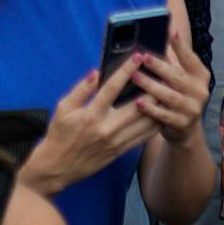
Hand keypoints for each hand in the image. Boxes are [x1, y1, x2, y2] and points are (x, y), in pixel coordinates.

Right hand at [25, 62, 160, 193]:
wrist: (58, 167)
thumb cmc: (59, 134)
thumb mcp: (63, 107)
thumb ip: (81, 89)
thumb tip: (96, 72)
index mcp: (91, 114)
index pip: (112, 88)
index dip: (126, 70)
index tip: (137, 57)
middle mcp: (107, 128)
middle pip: (136, 107)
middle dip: (151, 89)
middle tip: (162, 74)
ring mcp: (116, 142)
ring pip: (144, 124)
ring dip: (157, 107)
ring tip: (166, 92)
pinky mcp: (120, 152)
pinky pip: (142, 138)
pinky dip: (153, 125)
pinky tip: (160, 114)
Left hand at [133, 26, 211, 145]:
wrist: (186, 128)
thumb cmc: (177, 93)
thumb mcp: (180, 78)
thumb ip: (170, 62)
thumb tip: (148, 40)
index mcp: (200, 75)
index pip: (190, 58)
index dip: (180, 45)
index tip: (170, 30)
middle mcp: (200, 91)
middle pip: (177, 77)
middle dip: (159, 66)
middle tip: (142, 57)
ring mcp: (192, 109)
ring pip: (169, 96)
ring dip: (150, 85)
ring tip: (134, 76)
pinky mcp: (182, 124)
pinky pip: (164, 115)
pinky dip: (151, 109)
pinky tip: (138, 102)